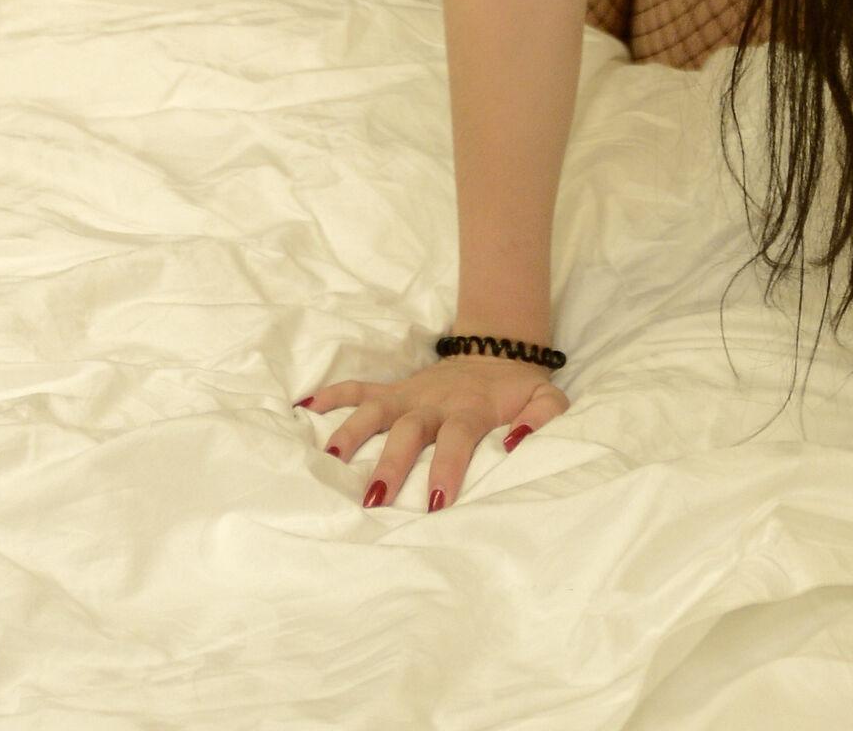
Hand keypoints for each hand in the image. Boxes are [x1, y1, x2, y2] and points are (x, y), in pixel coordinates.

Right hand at [295, 352, 568, 511]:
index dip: (448, 467)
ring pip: (375, 411)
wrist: (498, 350)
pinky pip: (360, 388)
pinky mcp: (395, 390)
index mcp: (470, 409)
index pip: (457, 438)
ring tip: (328, 459)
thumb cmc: (519, 389)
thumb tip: (517, 441)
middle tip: (374, 500)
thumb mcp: (547, 398)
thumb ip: (544, 418)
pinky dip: (333, 394)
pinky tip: (305, 408)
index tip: (437, 502)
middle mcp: (433, 403)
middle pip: (408, 431)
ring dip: (351, 432)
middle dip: (391, 464)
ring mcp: (409, 395)